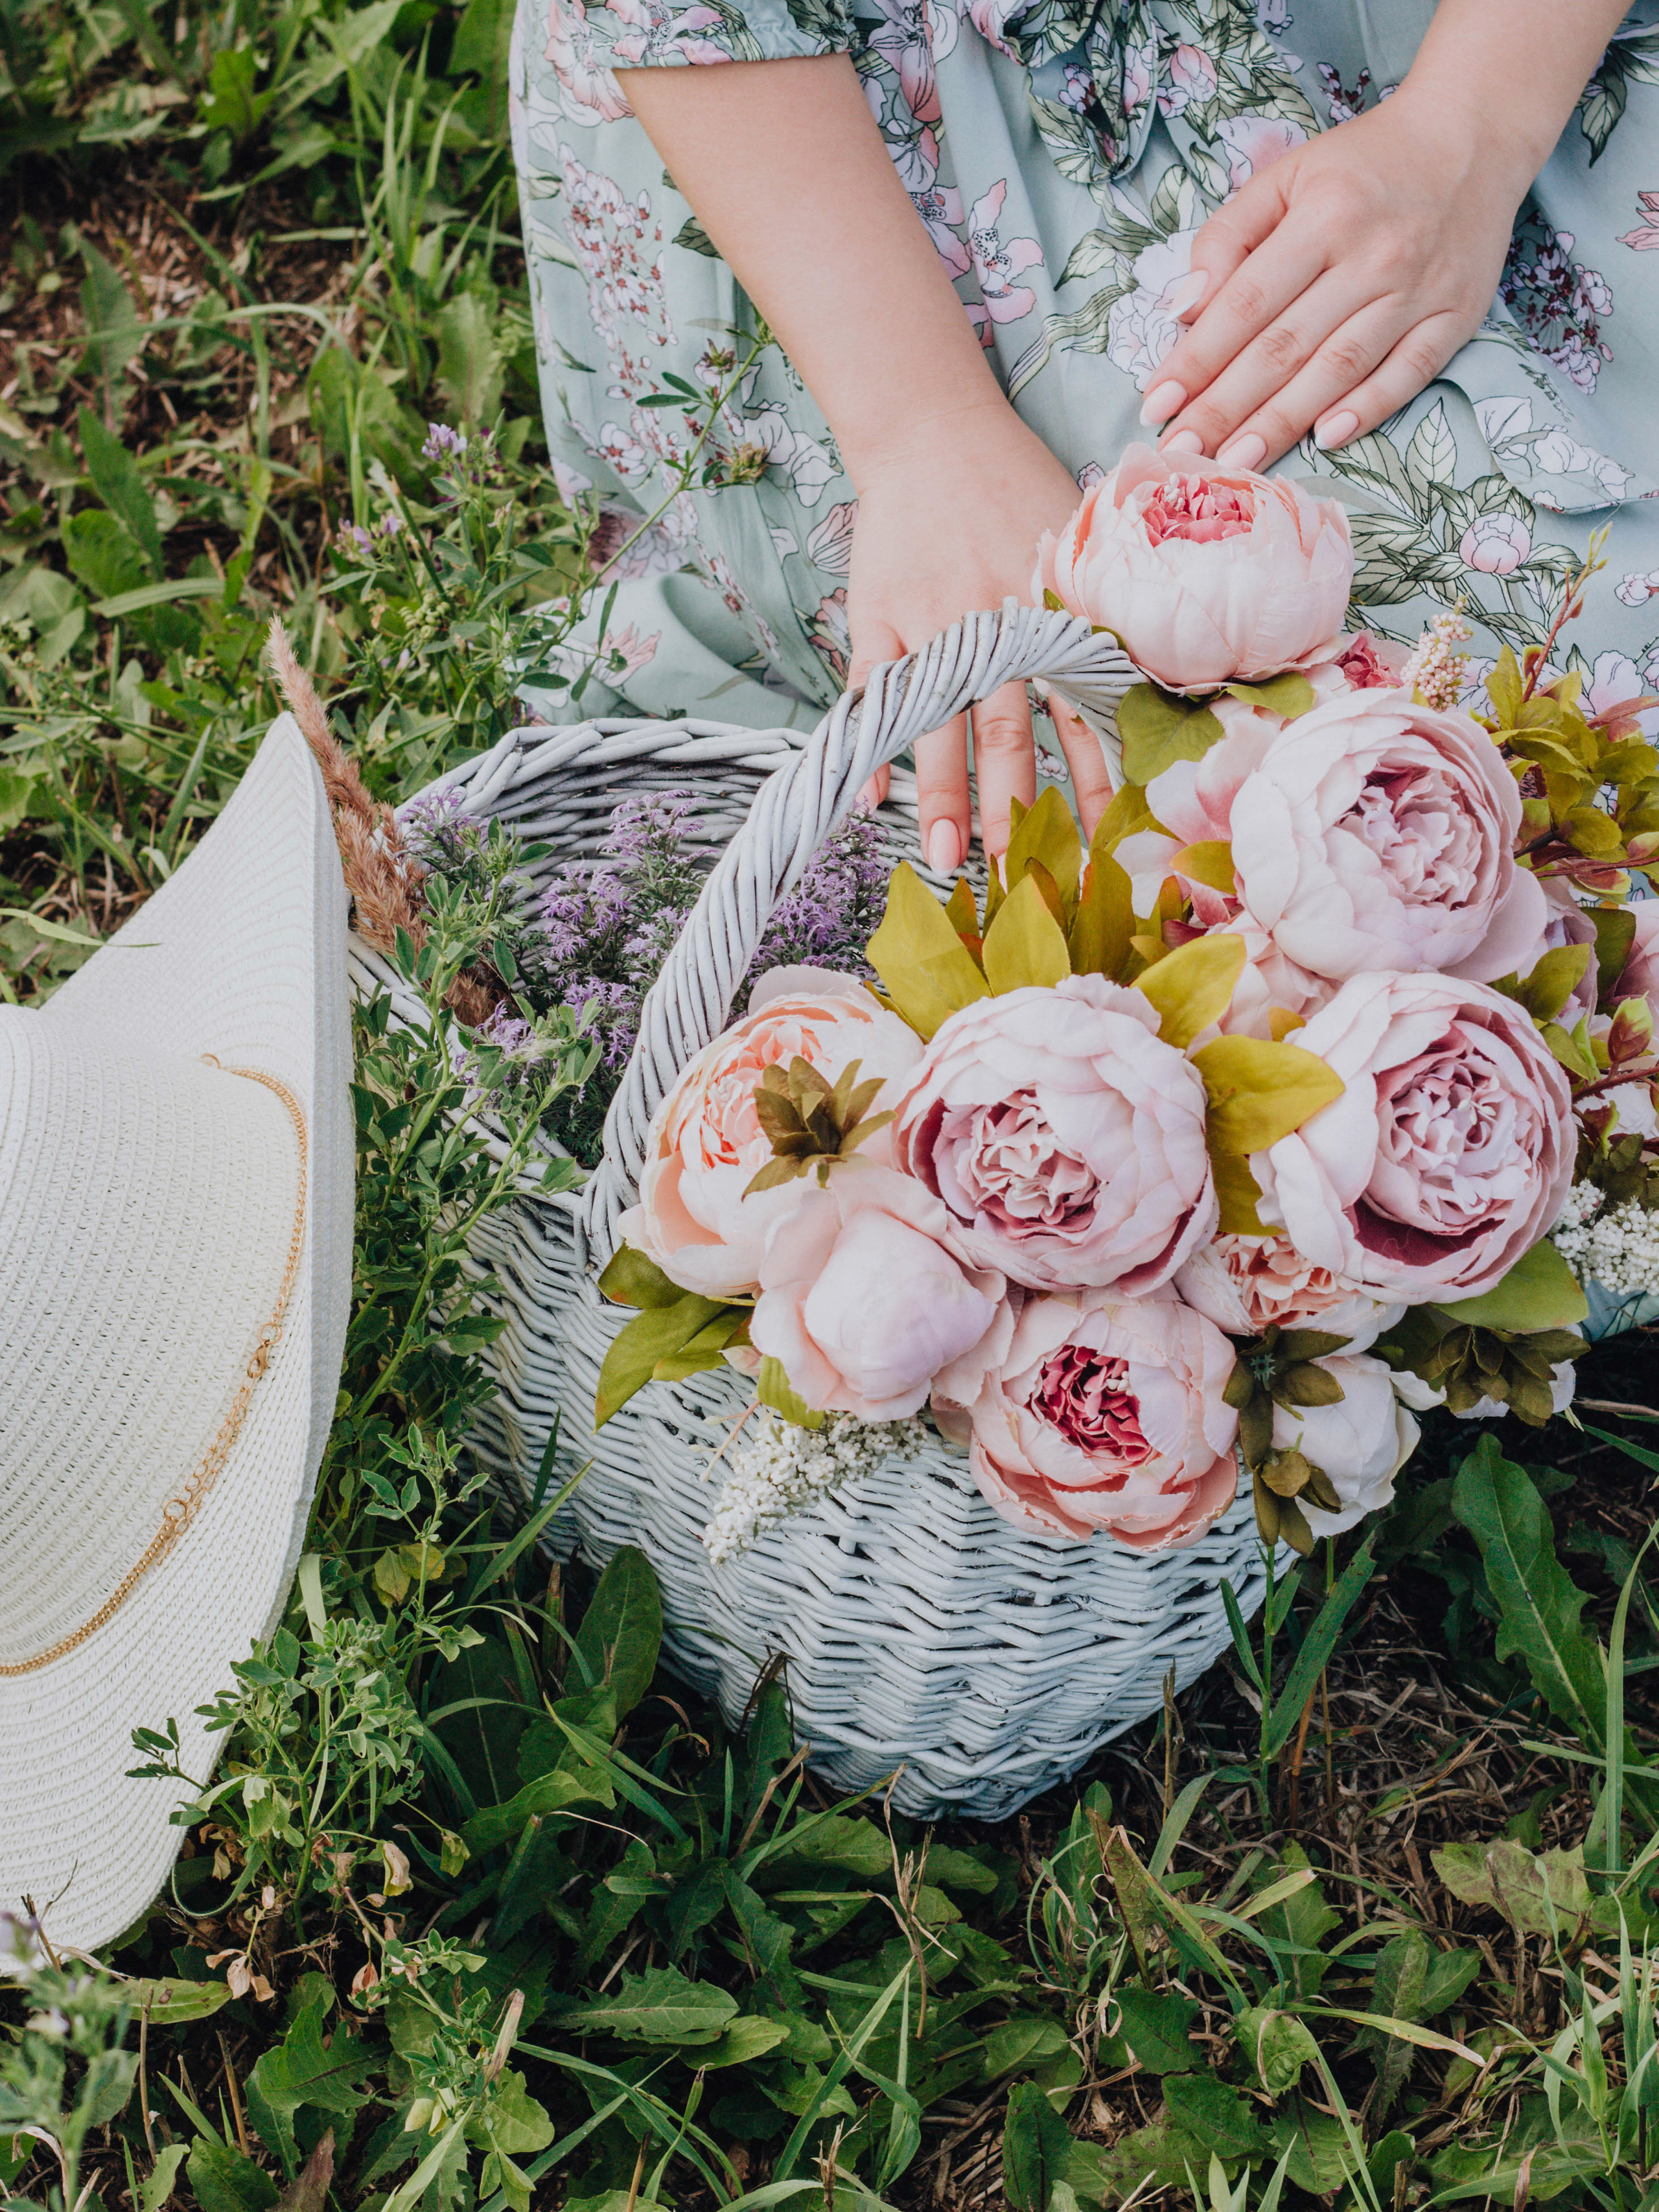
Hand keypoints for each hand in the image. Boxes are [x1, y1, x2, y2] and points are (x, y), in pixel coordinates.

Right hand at [847, 403, 1106, 870]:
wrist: (933, 425)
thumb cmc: (1018, 489)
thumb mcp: (1080, 544)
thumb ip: (1102, 615)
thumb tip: (1157, 695)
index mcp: (1053, 612)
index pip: (1082, 712)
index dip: (1092, 782)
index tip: (1104, 844)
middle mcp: (996, 624)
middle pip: (1006, 731)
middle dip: (1011, 809)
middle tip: (1018, 877)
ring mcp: (933, 621)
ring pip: (940, 721)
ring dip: (941, 796)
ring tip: (945, 858)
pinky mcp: (880, 613)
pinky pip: (873, 687)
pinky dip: (870, 742)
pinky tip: (870, 799)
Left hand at [1140, 89, 1532, 469]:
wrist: (1471, 137)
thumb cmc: (1362, 167)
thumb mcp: (1287, 177)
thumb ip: (1228, 238)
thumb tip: (1183, 309)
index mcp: (1324, 217)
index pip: (1245, 305)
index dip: (1197, 359)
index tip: (1157, 404)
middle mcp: (1372, 257)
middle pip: (1285, 348)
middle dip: (1226, 407)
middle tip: (1183, 451)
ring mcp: (1418, 291)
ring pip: (1338, 369)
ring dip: (1283, 422)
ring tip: (1236, 461)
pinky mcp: (1455, 316)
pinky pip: (1408, 373)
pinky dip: (1368, 408)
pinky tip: (1326, 438)